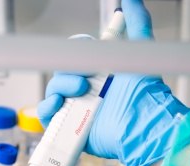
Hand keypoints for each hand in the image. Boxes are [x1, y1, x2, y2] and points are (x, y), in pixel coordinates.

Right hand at [37, 0, 189, 165]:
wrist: (141, 124)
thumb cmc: (143, 94)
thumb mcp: (140, 50)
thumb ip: (137, 22)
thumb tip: (130, 0)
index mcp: (98, 73)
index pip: (75, 56)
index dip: (78, 51)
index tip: (89, 51)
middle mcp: (86, 91)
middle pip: (61, 72)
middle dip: (70, 71)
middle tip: (88, 78)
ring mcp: (76, 109)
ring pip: (53, 91)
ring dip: (62, 87)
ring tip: (81, 91)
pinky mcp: (68, 129)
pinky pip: (46, 114)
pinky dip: (48, 107)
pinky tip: (59, 104)